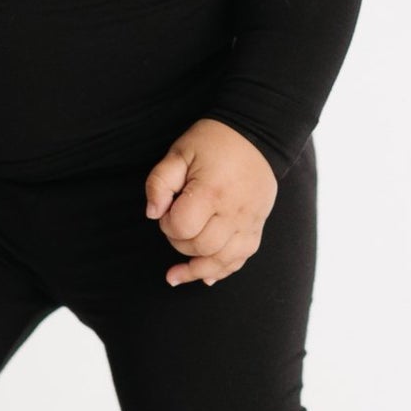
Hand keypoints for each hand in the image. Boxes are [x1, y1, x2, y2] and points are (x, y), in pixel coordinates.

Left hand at [144, 119, 278, 286]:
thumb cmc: (213, 141)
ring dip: (197, 269)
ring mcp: (249, 221)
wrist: (257, 133)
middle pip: (201, 247)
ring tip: (176, 274)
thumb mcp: (179, 152)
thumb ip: (159, 182)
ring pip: (223, 261)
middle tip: (176, 223)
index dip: (167, 224)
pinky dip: (223, 270)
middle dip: (180, 243)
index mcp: (211, 191)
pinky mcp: (257, 226)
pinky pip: (241, 258)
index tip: (168, 210)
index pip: (182, 227)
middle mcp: (233, 211)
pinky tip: (206, 277)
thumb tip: (152, 214)